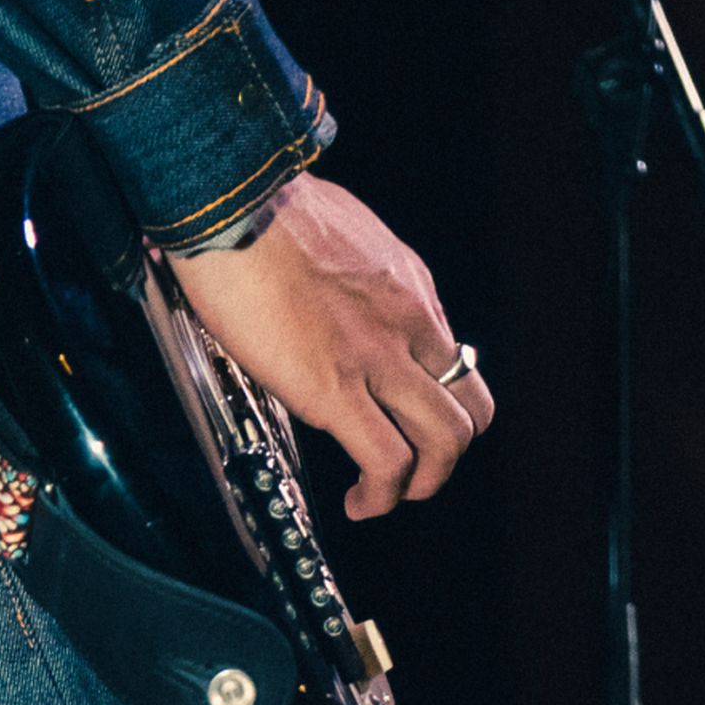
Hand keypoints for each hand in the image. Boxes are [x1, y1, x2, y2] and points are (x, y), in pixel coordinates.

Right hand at [167, 173, 490, 522]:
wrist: (233, 202)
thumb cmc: (264, 208)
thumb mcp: (342, 233)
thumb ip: (355, 275)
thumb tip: (332, 292)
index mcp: (409, 287)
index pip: (455, 358)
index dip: (437, 402)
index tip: (405, 418)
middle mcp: (409, 324)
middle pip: (471, 408)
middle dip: (446, 454)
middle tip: (410, 470)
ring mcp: (378, 359)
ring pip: (446, 443)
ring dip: (422, 483)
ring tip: (385, 496)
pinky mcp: (336, 390)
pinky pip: (387, 462)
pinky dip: (382, 496)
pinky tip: (360, 502)